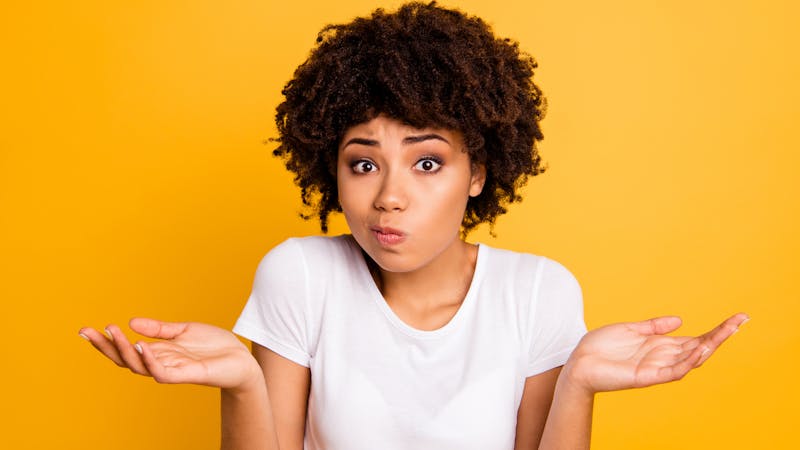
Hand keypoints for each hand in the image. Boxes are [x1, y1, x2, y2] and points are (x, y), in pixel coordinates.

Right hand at [79, 318, 261, 391]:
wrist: (241, 360)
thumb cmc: (214, 347)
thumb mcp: (184, 331)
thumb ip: (159, 329)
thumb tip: (132, 322)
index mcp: (158, 352)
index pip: (125, 349)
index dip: (105, 341)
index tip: (85, 329)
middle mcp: (161, 363)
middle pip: (124, 359)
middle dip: (105, 346)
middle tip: (87, 332)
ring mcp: (172, 371)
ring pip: (139, 366)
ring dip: (125, 350)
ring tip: (114, 333)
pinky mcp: (187, 375)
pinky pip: (163, 372)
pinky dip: (150, 360)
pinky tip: (142, 346)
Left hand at [562, 312, 748, 394]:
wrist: (578, 363)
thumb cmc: (600, 347)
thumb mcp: (630, 329)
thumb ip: (654, 326)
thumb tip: (680, 320)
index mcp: (660, 345)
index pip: (696, 339)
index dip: (717, 330)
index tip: (738, 318)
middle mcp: (663, 357)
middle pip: (700, 348)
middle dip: (721, 336)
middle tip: (741, 321)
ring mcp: (656, 368)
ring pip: (690, 360)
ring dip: (708, 347)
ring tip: (726, 332)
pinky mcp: (645, 377)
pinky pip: (671, 372)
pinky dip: (686, 363)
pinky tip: (698, 351)